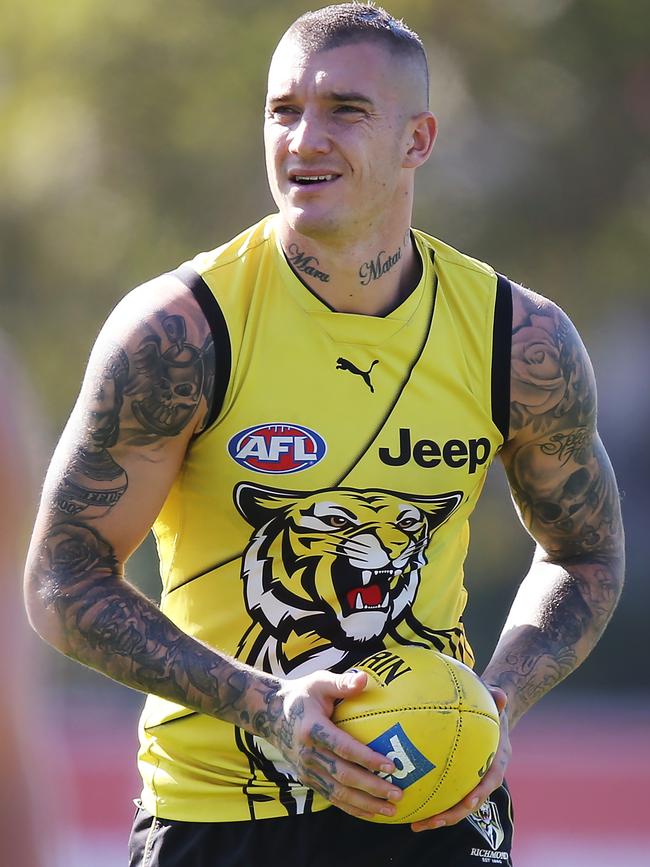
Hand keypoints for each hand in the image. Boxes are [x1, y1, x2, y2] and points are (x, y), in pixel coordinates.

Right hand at [267, 669, 403, 819]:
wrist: (270, 714)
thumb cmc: (303, 695)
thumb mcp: (319, 682)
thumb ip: (341, 683)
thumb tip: (365, 679)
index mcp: (312, 729)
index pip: (342, 747)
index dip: (366, 758)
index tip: (391, 766)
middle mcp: (308, 754)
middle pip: (343, 775)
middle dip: (372, 787)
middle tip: (398, 792)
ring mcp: (306, 770)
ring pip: (338, 793)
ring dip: (366, 804)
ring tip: (391, 810)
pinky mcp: (307, 780)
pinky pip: (332, 797)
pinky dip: (352, 808)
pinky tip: (372, 812)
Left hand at [411, 686, 510, 831]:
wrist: (495, 716)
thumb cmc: (491, 706)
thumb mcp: (495, 701)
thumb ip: (497, 699)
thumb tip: (501, 695)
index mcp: (497, 760)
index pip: (491, 780)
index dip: (481, 792)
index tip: (470, 801)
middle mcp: (485, 775)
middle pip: (470, 802)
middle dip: (452, 815)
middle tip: (430, 821)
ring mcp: (472, 780)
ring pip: (456, 804)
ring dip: (438, 816)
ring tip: (415, 823)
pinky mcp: (458, 780)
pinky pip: (445, 793)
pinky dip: (430, 800)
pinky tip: (407, 803)